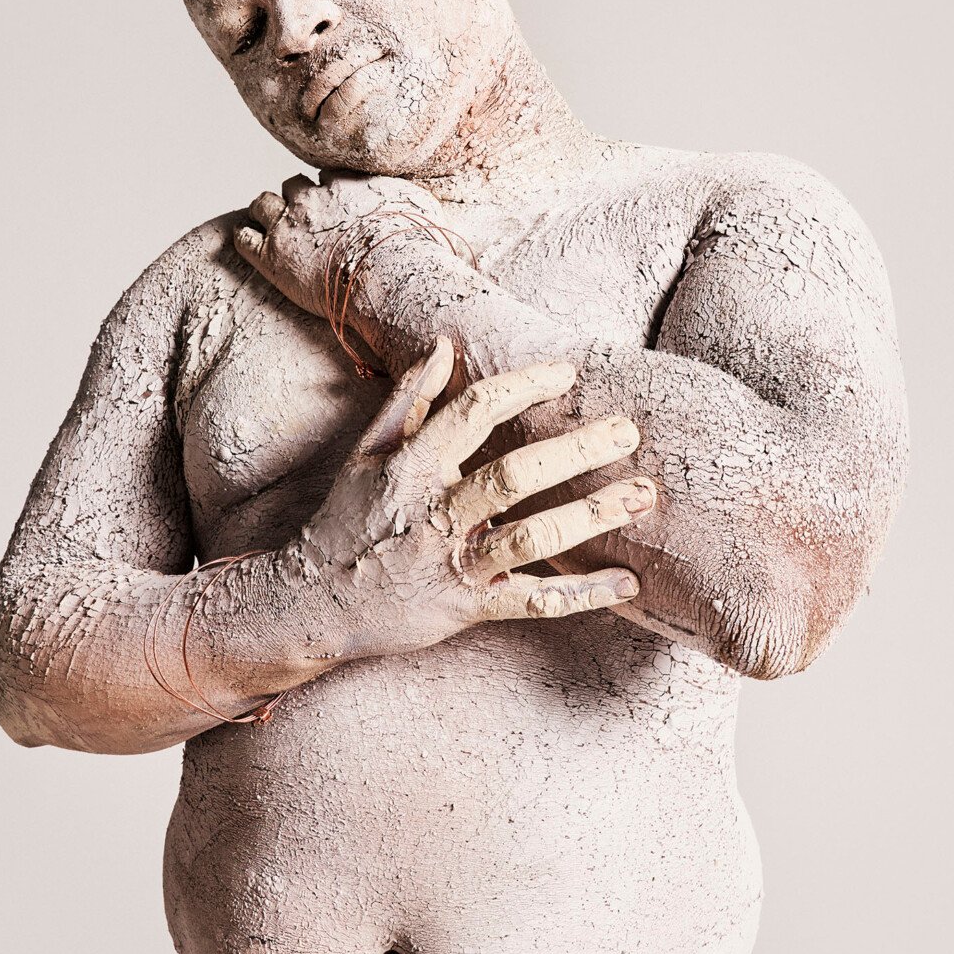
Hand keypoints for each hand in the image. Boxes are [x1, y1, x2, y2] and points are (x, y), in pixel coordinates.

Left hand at [233, 170, 457, 323]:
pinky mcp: (271, 256)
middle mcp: (315, 196)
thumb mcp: (428, 212)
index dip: (330, 191)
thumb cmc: (417, 249)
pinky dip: (246, 238)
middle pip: (293, 184)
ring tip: (275, 229)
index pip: (328, 176)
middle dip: (297, 199)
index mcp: (348, 183)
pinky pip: (243, 237)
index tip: (338, 207)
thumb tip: (434, 208)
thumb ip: (418, 202)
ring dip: (267, 213)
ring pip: (262, 202)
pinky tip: (253, 246)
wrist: (393, 276)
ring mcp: (290, 225)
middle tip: (306, 222)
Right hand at [282, 338, 653, 660]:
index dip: (524, 386)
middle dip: (576, 452)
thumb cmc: (345, 520)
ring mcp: (452, 564)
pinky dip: (584, 594)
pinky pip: (534, 602)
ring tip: (643, 495)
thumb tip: (442, 345)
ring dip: (592, 516)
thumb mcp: (368, 454)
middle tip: (628, 432)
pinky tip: (628, 581)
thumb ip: (409, 400)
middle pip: (514, 475)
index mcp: (411, 467)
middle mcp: (434, 513)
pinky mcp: (466, 609)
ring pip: (532, 537)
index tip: (568, 374)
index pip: (474, 412)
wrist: (311, 602)